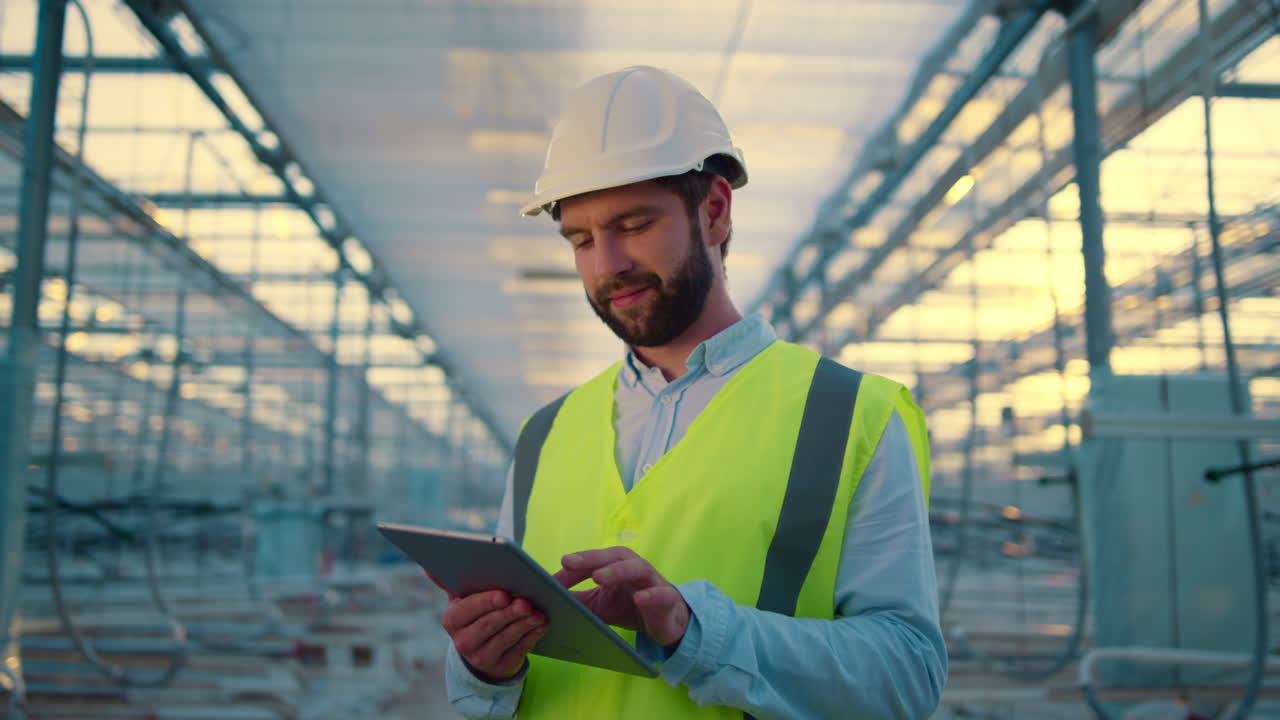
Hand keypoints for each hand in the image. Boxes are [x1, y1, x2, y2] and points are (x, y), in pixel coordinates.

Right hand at [425, 570, 547, 681]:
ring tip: (538, 612)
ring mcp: (482, 658)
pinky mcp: (501, 667)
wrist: (483, 650)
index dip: (486, 602)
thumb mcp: (463, 599)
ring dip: (523, 624)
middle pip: (488, 625)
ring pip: (505, 638)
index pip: (467, 610)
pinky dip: (532, 636)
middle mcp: (463, 642)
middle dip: (508, 613)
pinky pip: (519, 651)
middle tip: (525, 602)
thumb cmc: (477, 614)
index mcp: (452, 620)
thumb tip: (428, 566)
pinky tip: (541, 624)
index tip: (503, 594)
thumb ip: (450, 581)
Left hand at [553, 547, 689, 648]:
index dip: (570, 569)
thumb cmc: (628, 606)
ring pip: (636, 568)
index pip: (591, 562)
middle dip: (589, 558)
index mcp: (615, 565)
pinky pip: (660, 594)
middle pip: (612, 556)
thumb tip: (545, 601)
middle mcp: (633, 567)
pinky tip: (639, 599)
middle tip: (567, 562)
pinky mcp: (667, 598)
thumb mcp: (598, 605)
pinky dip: (650, 595)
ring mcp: (652, 581)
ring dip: (617, 571)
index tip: (548, 579)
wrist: (664, 622)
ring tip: (598, 577)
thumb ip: (576, 600)